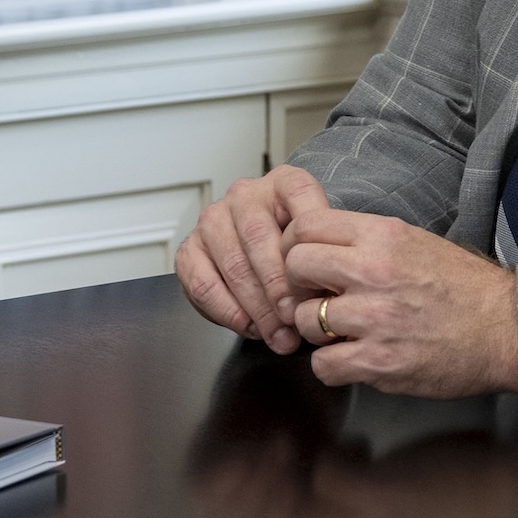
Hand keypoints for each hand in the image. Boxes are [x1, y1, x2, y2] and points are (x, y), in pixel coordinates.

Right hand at [175, 167, 331, 352]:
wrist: (268, 248)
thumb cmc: (300, 247)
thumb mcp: (322, 241)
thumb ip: (326, 259)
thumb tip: (327, 299)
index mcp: (285, 183)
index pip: (297, 205)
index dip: (305, 253)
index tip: (314, 291)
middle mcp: (245, 195)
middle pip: (258, 237)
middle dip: (277, 287)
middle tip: (293, 319)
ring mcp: (213, 219)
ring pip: (232, 264)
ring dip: (257, 307)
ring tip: (277, 334)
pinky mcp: (190, 248)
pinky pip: (202, 284)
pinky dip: (228, 312)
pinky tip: (250, 327)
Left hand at [282, 208, 517, 397]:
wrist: (507, 330)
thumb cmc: (463, 287)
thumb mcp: (414, 242)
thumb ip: (365, 241)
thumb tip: (319, 245)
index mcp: (382, 237)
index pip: (306, 226)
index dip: (296, 245)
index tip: (305, 262)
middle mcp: (373, 272)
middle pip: (295, 267)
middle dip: (299, 284)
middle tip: (318, 296)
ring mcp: (375, 319)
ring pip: (305, 319)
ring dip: (317, 329)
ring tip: (342, 331)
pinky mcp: (379, 362)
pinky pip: (323, 365)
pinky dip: (331, 365)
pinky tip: (351, 358)